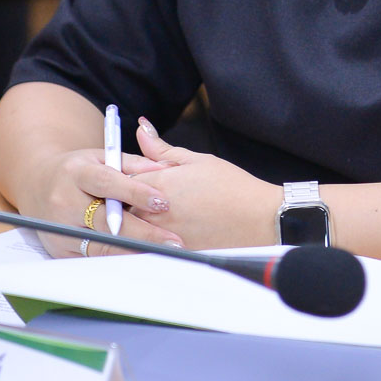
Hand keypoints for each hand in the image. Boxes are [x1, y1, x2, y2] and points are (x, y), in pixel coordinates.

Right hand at [32, 147, 182, 258]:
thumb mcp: (100, 156)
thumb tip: (166, 170)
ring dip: (134, 252)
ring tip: (163, 254)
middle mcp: (64, 202)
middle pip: (107, 222)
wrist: (38, 185)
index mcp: (75, 173)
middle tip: (173, 240)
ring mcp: (60, 229)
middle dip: (143, 233)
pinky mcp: (60, 250)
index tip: (163, 202)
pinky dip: (118, 259)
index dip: (135, 193)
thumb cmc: (78, 170)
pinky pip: (94, 258)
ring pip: (101, 245)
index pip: (107, 183)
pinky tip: (141, 260)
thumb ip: (133, 163)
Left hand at [132, 117, 278, 249]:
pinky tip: (172, 230)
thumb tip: (141, 129)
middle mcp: (156, 211)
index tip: (132, 177)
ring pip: (135, 228)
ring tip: (160, 214)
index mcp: (159, 183)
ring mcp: (163, 234)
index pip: (121, 180)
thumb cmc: (231, 186)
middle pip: (123, 206)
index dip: (124, 177)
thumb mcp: (195, 160)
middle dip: (126, 200)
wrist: (259, 218)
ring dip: (138, 220)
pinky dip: (154, 238)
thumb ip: (161, 149)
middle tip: (143, 197)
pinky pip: (152, 245)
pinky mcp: (174, 251)